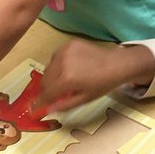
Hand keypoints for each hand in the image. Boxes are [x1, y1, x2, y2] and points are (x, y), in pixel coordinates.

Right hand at [38, 41, 153, 111]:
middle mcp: (62, 63)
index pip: (46, 93)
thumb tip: (47, 109)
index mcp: (67, 79)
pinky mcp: (68, 43)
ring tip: (63, 82)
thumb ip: (64, 104)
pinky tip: (68, 69)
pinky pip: (55, 57)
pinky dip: (57, 65)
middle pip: (44, 80)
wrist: (117, 64)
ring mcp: (65, 51)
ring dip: (51, 77)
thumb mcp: (84, 99)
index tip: (37, 108)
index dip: (41, 102)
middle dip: (45, 90)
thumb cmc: (102, 84)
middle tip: (50, 97)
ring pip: (48, 68)